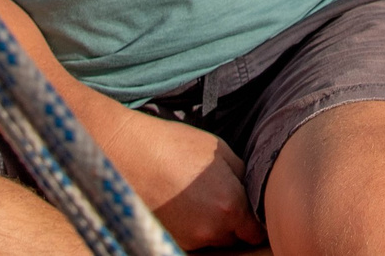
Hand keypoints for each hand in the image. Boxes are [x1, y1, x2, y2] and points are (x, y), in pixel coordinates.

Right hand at [96, 107, 264, 248]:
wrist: (129, 155)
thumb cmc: (175, 146)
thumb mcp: (220, 151)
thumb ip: (242, 176)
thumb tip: (250, 189)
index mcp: (231, 206)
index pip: (255, 231)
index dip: (255, 221)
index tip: (250, 210)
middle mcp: (212, 229)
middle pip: (234, 237)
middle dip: (233, 221)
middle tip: (221, 195)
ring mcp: (190, 238)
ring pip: (212, 238)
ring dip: (211, 225)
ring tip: (197, 196)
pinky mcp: (170, 239)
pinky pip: (192, 238)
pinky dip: (192, 225)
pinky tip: (182, 202)